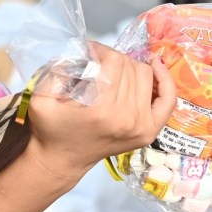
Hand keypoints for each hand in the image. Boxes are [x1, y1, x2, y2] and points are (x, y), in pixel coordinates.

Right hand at [25, 42, 176, 182]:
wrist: (62, 160)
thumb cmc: (50, 127)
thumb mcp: (42, 97)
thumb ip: (59, 70)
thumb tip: (87, 53)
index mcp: (102, 110)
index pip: (114, 62)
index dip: (101, 51)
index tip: (89, 54)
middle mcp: (127, 119)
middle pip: (132, 67)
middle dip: (114, 60)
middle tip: (99, 66)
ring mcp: (142, 127)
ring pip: (147, 75)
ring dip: (131, 68)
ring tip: (115, 73)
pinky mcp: (149, 132)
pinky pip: (168, 99)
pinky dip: (165, 81)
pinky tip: (155, 68)